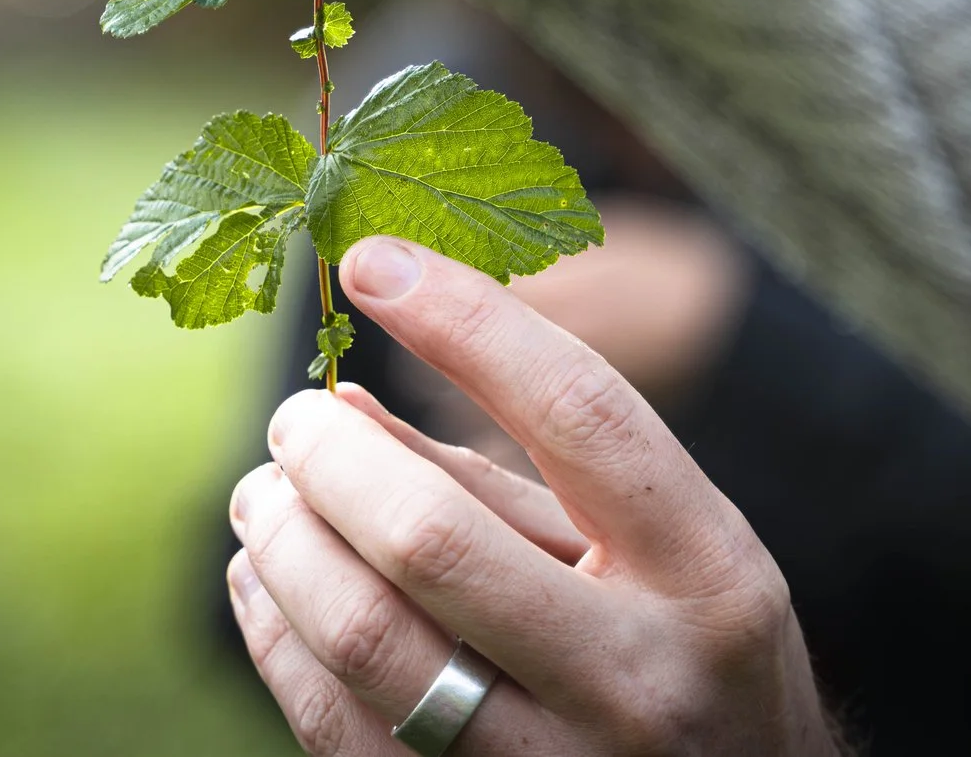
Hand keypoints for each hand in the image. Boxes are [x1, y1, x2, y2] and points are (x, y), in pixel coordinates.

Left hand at [225, 237, 845, 755]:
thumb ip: (510, 475)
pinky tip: (265, 585)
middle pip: (433, 539)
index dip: (465, 322)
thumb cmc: (688, 657)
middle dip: (331, 458)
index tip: (372, 260)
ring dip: (283, 545)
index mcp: (706, 573)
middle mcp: (637, 677)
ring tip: (265, 498)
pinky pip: (334, 727)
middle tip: (294, 423)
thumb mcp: (658, 552)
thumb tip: (348, 400)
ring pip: (366, 640)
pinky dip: (275, 637)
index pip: (579, 413)